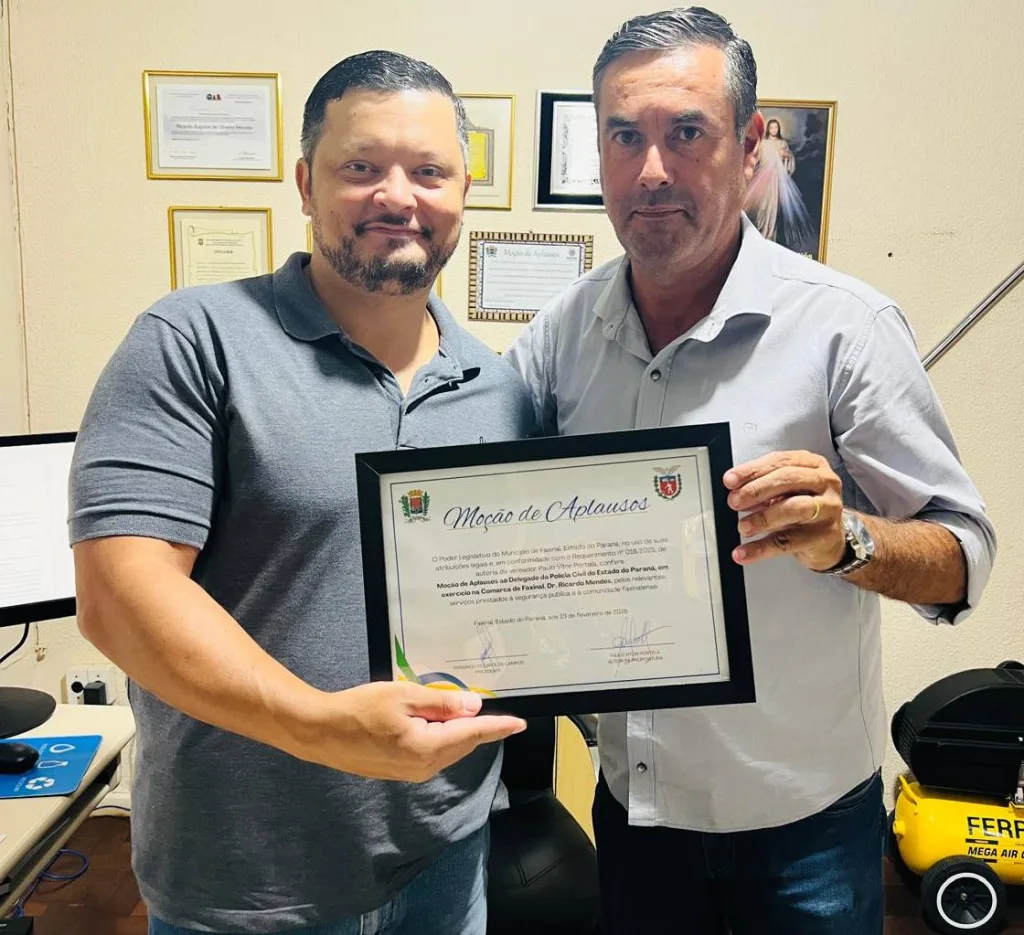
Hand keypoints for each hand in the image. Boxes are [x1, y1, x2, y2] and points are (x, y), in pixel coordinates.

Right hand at [302, 680, 525, 781]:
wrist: (321, 732)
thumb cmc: (359, 709)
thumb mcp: (404, 696)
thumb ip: (442, 703)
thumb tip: (474, 707)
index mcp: (427, 748)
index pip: (472, 735)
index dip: (497, 727)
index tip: (519, 723)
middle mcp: (423, 767)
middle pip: (461, 743)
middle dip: (475, 725)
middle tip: (485, 702)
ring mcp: (410, 772)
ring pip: (447, 749)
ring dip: (455, 730)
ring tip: (455, 707)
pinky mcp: (399, 771)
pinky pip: (431, 753)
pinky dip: (439, 737)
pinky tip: (432, 720)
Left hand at [723, 450, 845, 571]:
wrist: (829, 540)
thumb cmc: (805, 508)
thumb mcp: (785, 491)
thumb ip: (762, 485)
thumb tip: (734, 489)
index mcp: (812, 464)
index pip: (779, 461)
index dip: (752, 470)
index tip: (730, 480)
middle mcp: (824, 482)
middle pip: (787, 480)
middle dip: (756, 490)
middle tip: (735, 501)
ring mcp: (827, 509)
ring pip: (792, 509)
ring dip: (762, 518)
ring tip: (743, 527)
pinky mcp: (823, 536)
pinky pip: (788, 542)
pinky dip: (761, 548)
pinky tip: (744, 552)